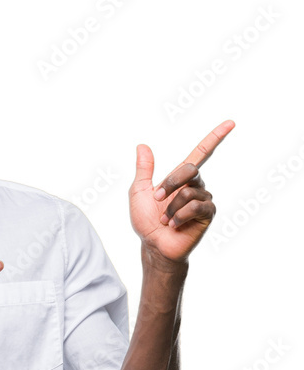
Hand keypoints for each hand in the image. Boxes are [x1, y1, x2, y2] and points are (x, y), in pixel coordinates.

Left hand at [129, 119, 235, 263]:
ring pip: (188, 192)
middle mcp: (196, 186)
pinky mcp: (208, 214)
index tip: (231, 123)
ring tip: (166, 221)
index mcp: (181, 178)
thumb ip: (143, 169)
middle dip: (170, 183)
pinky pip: (195, 206)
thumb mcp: (139, 192)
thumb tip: (142, 145)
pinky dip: (180, 216)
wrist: (154, 246)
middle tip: (157, 200)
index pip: (201, 153)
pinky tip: (175, 226)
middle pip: (189, 169)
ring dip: (171, 207)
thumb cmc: (146, 221)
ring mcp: (204, 199)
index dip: (215, 137)